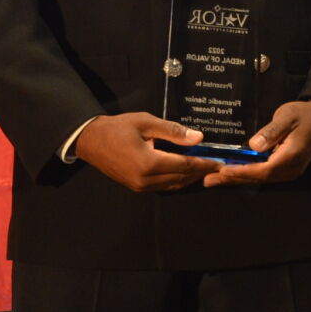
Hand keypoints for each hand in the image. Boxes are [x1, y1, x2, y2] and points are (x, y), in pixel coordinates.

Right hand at [74, 112, 219, 192]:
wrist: (91, 140)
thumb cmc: (118, 128)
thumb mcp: (146, 123)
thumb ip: (172, 131)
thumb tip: (198, 138)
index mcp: (148, 163)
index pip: (184, 165)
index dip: (204, 164)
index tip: (219, 162)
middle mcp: (146, 180)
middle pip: (181, 178)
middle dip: (201, 172)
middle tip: (218, 167)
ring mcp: (140, 187)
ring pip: (174, 185)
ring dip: (191, 178)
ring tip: (206, 169)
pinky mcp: (137, 188)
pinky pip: (163, 187)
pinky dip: (178, 180)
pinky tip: (186, 173)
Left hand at [205, 99, 310, 186]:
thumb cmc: (304, 115)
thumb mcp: (287, 117)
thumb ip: (271, 131)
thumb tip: (253, 146)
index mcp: (291, 156)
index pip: (263, 170)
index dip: (241, 172)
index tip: (222, 171)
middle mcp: (290, 169)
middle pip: (259, 179)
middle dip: (233, 180)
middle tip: (208, 180)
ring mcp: (289, 171)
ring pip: (260, 179)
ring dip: (237, 179)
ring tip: (213, 180)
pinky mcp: (285, 169)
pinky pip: (264, 175)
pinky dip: (247, 175)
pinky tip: (231, 174)